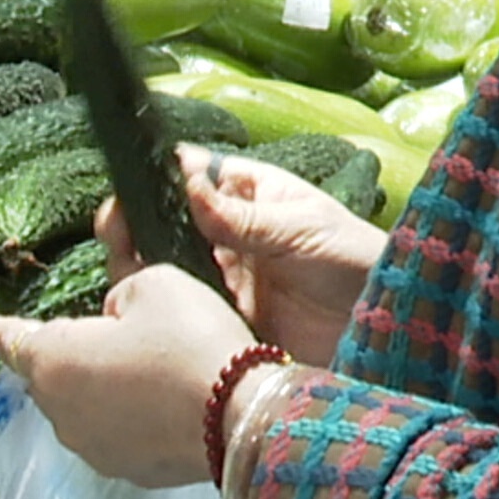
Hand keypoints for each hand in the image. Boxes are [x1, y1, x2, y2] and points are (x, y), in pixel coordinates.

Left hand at [0, 265, 251, 487]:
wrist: (241, 416)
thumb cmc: (191, 342)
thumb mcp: (156, 284)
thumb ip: (121, 292)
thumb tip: (117, 317)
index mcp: (54, 360)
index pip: (13, 340)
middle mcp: (62, 412)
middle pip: (52, 373)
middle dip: (71, 352)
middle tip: (108, 330)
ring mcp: (94, 448)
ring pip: (85, 405)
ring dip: (102, 385)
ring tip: (146, 364)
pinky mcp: (130, 471)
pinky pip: (117, 431)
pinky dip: (130, 415)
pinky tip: (164, 398)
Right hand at [103, 145, 383, 367]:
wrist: (383, 326)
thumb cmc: (351, 257)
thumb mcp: (297, 227)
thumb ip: (240, 216)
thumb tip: (187, 185)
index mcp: (246, 194)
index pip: (190, 173)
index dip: (156, 174)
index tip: (128, 181)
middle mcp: (226, 233)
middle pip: (164, 219)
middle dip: (133, 219)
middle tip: (114, 225)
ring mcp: (221, 277)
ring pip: (163, 264)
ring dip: (137, 261)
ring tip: (125, 261)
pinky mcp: (222, 319)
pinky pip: (180, 308)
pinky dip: (157, 305)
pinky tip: (143, 304)